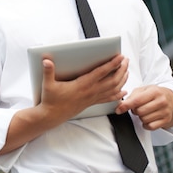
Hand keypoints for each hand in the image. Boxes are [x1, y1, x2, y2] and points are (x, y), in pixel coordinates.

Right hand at [0, 54, 128, 154]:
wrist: (52, 116)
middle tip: (126, 61)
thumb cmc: (51, 100)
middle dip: (121, 70)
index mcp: (82, 85)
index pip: (101, 73)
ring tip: (126, 70)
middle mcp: (90, 92)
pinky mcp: (91, 103)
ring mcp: (92, 98)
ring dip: (122, 80)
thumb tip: (46, 60)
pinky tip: (123, 91)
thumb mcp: (47, 85)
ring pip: (113, 89)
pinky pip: (108, 98)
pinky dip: (118, 94)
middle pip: (112, 80)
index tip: (119, 57)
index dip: (111, 64)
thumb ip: (47, 71)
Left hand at [115, 85, 172, 129]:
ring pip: (144, 119)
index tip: (118, 110)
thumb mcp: (144, 90)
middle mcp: (161, 101)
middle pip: (139, 111)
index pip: (137, 100)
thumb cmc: (155, 94)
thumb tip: (121, 105)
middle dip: (135, 110)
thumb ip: (132, 97)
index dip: (126, 106)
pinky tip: (148, 118)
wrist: (172, 99)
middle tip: (138, 107)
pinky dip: (146, 124)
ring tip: (145, 111)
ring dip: (141, 117)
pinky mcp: (166, 120)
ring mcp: (165, 112)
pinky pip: (150, 127)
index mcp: (154, 91)